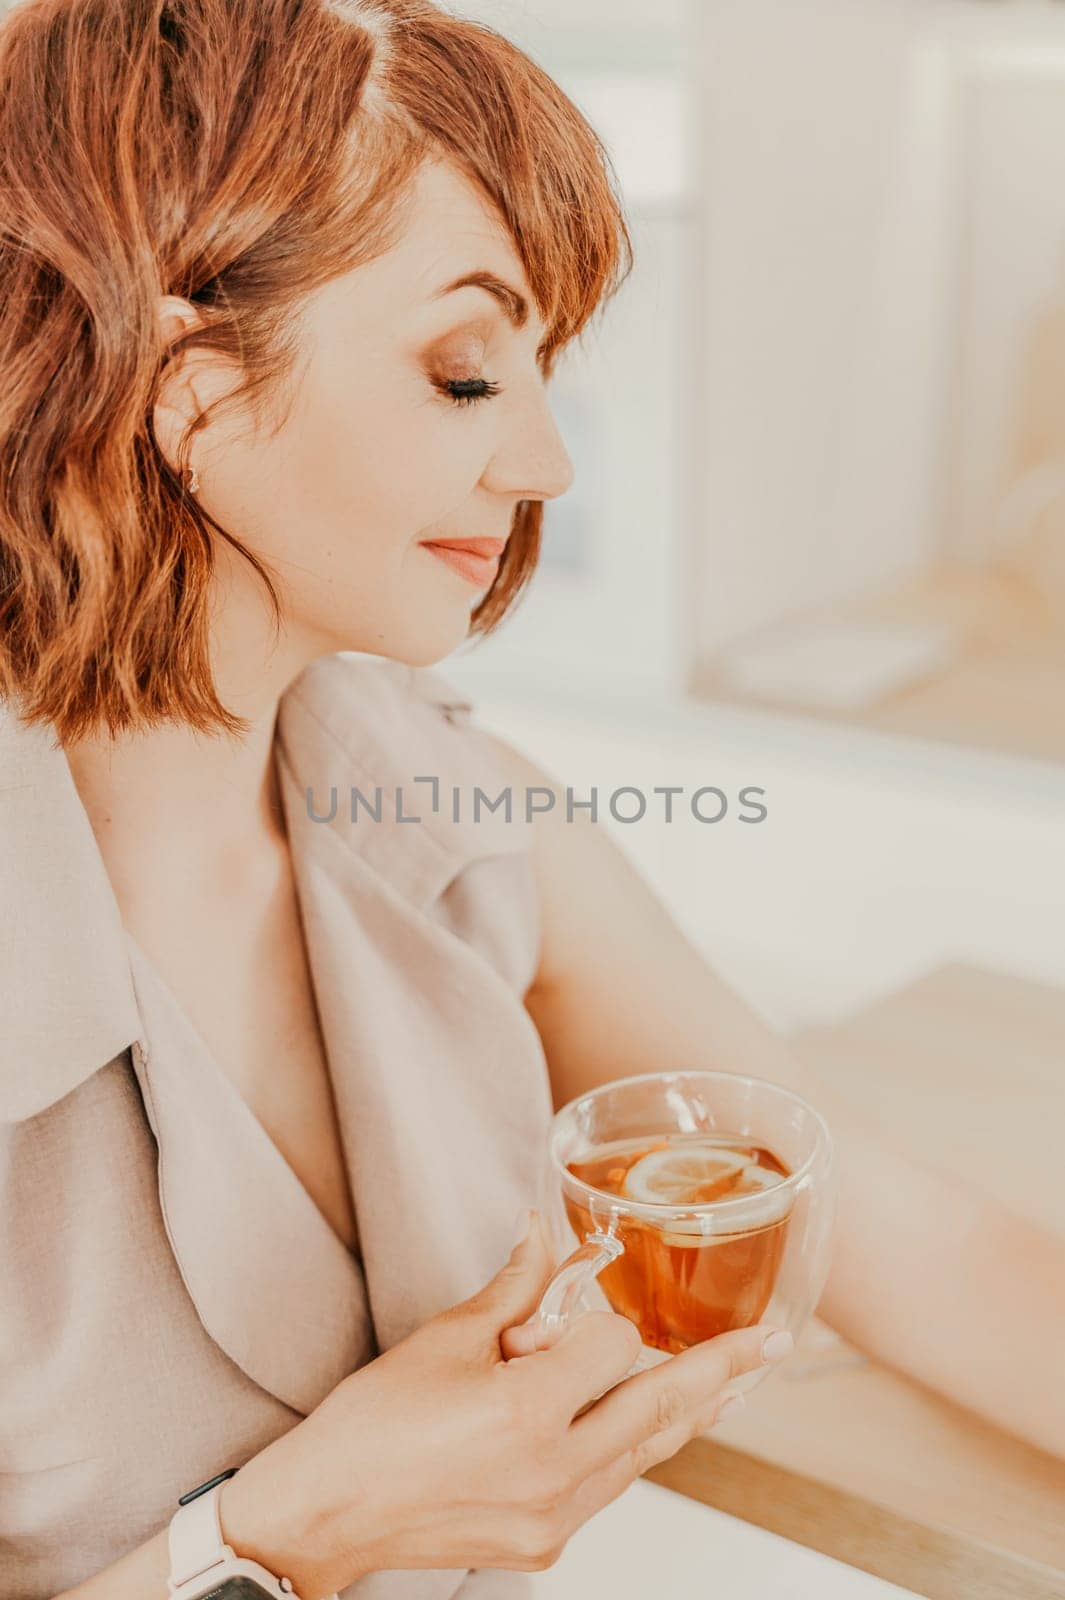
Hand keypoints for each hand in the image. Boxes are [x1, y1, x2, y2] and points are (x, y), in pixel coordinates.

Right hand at [221, 1211, 791, 1597]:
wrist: (324, 1514)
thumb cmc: (372, 1426)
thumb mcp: (444, 1341)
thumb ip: (514, 1288)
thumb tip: (545, 1232)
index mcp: (525, 1414)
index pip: (613, 1347)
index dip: (607, 1313)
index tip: (597, 1289)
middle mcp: (552, 1474)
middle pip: (659, 1413)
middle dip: (720, 1374)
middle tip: (769, 1345)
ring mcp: (554, 1518)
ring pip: (644, 1455)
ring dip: (684, 1414)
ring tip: (731, 1383)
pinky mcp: (545, 1544)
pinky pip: (609, 1485)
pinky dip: (631, 1449)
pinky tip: (644, 1423)